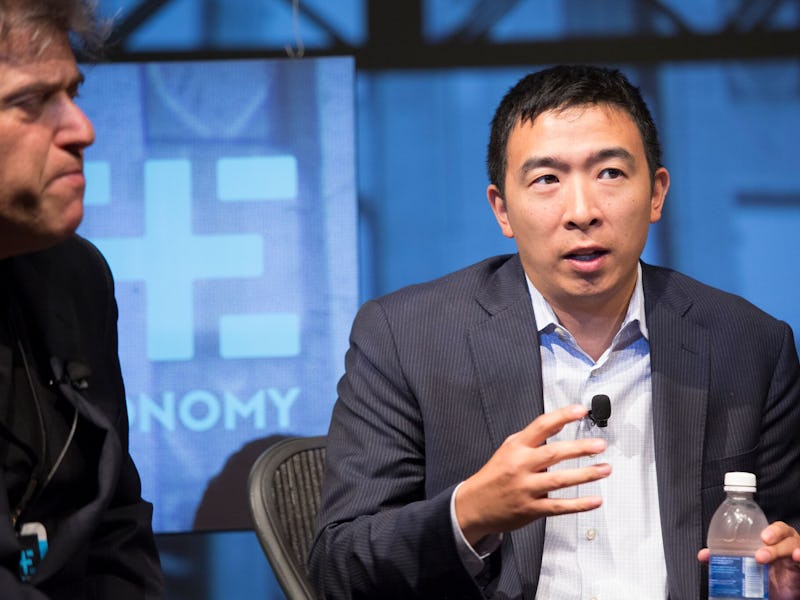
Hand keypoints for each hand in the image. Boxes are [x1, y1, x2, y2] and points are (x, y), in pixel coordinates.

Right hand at [455, 404, 609, 544]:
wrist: (474, 504)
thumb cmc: (495, 475)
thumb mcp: (508, 449)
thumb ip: (532, 438)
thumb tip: (558, 425)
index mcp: (516, 447)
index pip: (541, 426)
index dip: (562, 416)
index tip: (580, 410)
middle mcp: (521, 466)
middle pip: (554, 453)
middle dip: (580, 448)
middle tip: (599, 445)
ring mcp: (526, 488)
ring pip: (560, 480)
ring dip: (586, 475)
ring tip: (605, 469)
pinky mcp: (531, 509)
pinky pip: (559, 506)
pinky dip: (579, 504)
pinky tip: (594, 500)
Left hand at [698, 521, 799, 599]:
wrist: (779, 593)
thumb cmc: (763, 573)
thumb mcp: (746, 565)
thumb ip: (726, 557)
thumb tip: (703, 556)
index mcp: (773, 540)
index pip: (775, 529)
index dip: (772, 530)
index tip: (762, 536)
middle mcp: (786, 545)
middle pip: (785, 536)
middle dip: (774, 544)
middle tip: (760, 555)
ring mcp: (795, 557)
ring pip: (794, 547)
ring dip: (782, 552)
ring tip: (768, 560)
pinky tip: (797, 558)